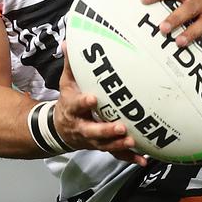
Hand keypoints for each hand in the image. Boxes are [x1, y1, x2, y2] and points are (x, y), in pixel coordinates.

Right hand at [54, 44, 146, 165]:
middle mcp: (81, 126)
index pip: (77, 105)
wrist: (60, 130)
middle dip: (106, 130)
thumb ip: (70, 64)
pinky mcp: (101, 146)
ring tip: (132, 141)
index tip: (93, 98)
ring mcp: (91, 139)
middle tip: (121, 126)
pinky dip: (128, 158)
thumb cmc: (68, 101)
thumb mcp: (66, 83)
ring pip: (105, 144)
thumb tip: (68, 41)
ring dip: (118, 144)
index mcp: (72, 108)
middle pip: (92, 131)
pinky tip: (142, 160)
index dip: (84, 102)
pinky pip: (115, 154)